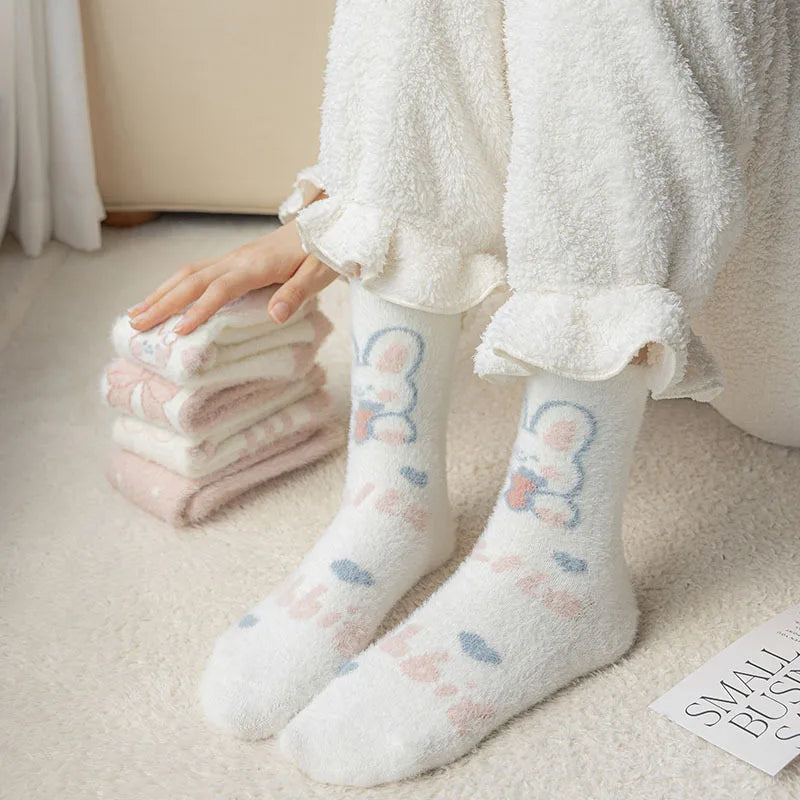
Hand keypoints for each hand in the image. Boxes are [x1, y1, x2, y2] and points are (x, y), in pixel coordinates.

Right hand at [126, 217, 337, 334]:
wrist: (327, 221)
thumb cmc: (325, 250)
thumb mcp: (319, 274)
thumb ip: (297, 294)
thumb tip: (275, 316)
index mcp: (257, 265)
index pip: (220, 289)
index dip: (198, 311)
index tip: (178, 333)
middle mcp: (238, 259)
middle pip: (192, 280)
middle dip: (161, 303)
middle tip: (134, 326)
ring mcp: (234, 257)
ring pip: (188, 273)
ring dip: (161, 293)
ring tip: (135, 314)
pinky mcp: (235, 259)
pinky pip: (198, 272)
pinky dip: (174, 286)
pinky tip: (165, 298)